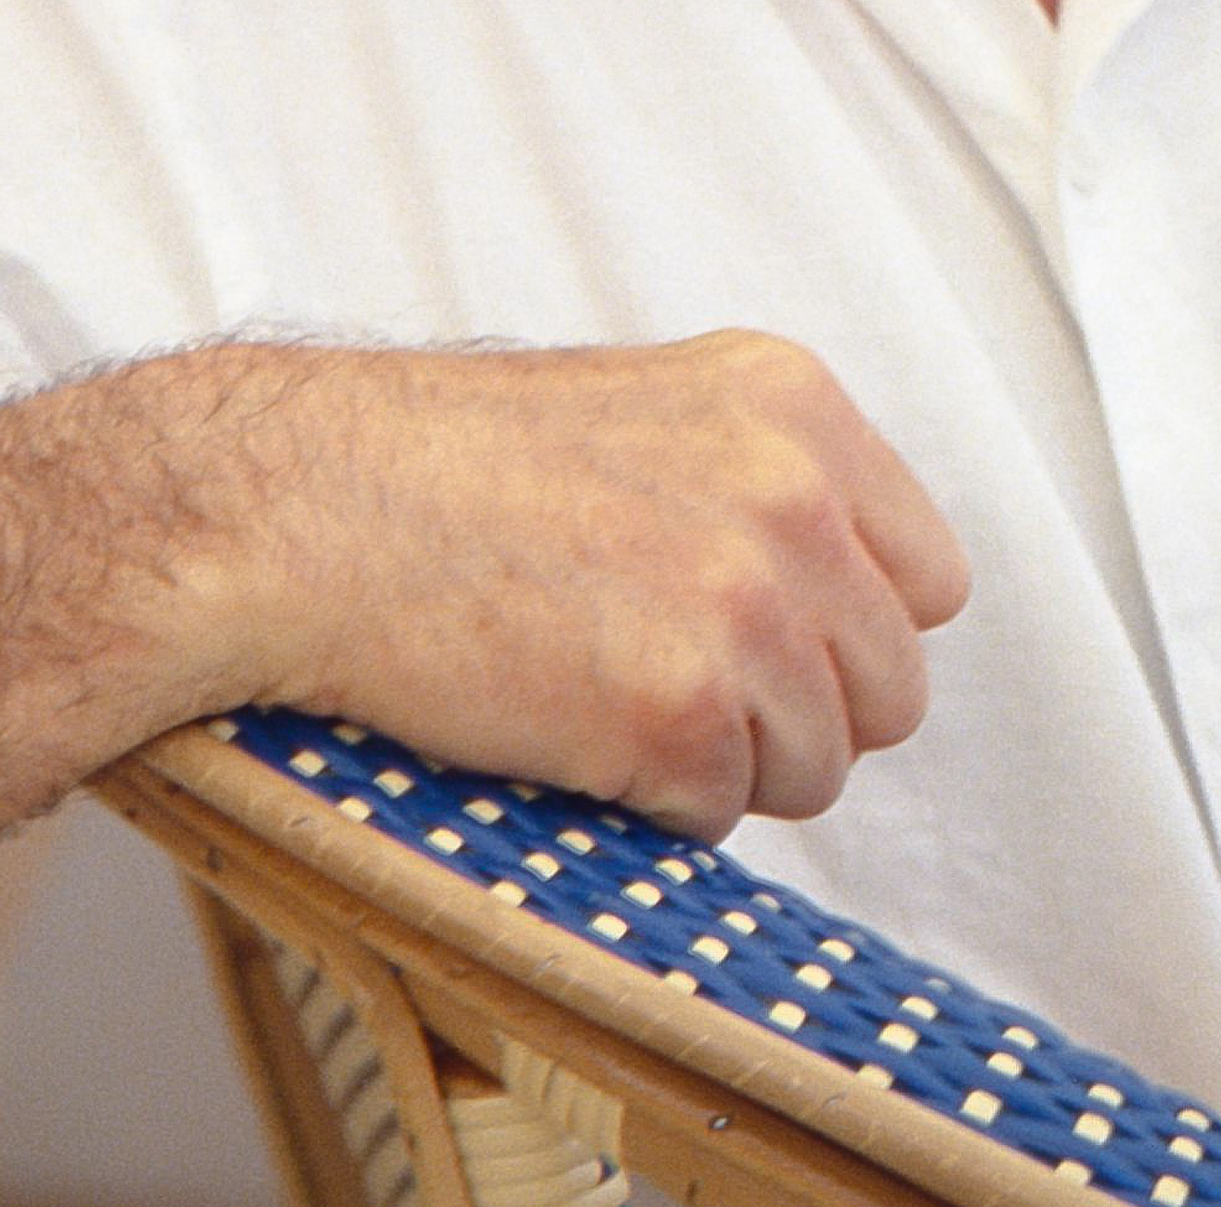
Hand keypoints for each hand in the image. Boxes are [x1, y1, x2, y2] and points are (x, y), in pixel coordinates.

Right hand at [154, 333, 972, 835]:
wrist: (291, 507)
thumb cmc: (430, 467)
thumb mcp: (640, 412)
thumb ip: (756, 484)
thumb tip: (838, 600)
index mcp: (792, 403)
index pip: (929, 579)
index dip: (846, 632)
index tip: (763, 641)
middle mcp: (793, 493)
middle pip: (891, 688)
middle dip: (796, 714)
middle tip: (667, 687)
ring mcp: (743, 601)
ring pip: (816, 766)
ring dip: (719, 765)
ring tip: (595, 698)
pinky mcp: (677, 709)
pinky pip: (719, 817)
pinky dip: (645, 804)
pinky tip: (558, 730)